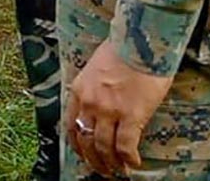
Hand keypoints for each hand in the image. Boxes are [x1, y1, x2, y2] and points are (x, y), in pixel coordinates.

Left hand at [66, 41, 171, 175]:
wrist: (139, 43)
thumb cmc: (121, 51)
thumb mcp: (95, 68)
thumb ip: (93, 88)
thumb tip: (100, 105)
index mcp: (79, 90)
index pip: (70, 124)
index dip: (76, 144)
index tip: (83, 154)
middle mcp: (90, 103)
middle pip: (86, 140)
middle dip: (93, 159)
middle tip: (102, 169)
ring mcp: (109, 110)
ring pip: (104, 147)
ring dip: (110, 163)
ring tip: (118, 171)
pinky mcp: (131, 116)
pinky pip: (126, 146)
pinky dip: (129, 159)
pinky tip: (134, 163)